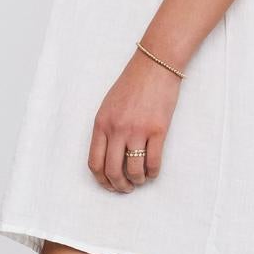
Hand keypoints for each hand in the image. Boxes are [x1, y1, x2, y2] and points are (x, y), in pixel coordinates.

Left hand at [88, 49, 181, 191]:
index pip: (94, 162)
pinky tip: (153, 171)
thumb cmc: (133, 84)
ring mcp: (137, 130)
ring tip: (140, 180)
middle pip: (112, 171)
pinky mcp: (158, 130)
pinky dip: (153, 172)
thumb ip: (106, 129)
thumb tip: (109, 156)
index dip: (101, 180)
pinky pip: (154, 162)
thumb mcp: (109, 106)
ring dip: (137, 181)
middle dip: (119, 186)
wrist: (155, 65)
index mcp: (101, 124)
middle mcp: (116, 129)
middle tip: (126, 188)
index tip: (109, 185)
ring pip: (133, 170)